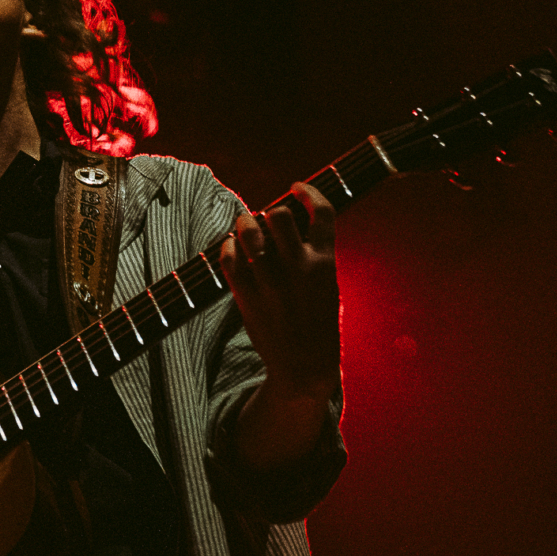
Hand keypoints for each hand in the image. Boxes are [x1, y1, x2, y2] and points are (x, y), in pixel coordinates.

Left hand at [219, 183, 340, 470]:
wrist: (305, 367)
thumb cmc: (319, 325)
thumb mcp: (329, 287)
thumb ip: (315, 256)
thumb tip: (292, 225)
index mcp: (326, 263)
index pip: (323, 211)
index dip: (309, 192)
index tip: (296, 188)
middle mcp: (299, 268)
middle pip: (279, 216)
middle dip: (269, 211)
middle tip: (263, 218)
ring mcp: (272, 283)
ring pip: (250, 233)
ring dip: (244, 222)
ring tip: (244, 225)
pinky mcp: (248, 297)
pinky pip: (230, 259)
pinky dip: (227, 247)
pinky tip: (230, 247)